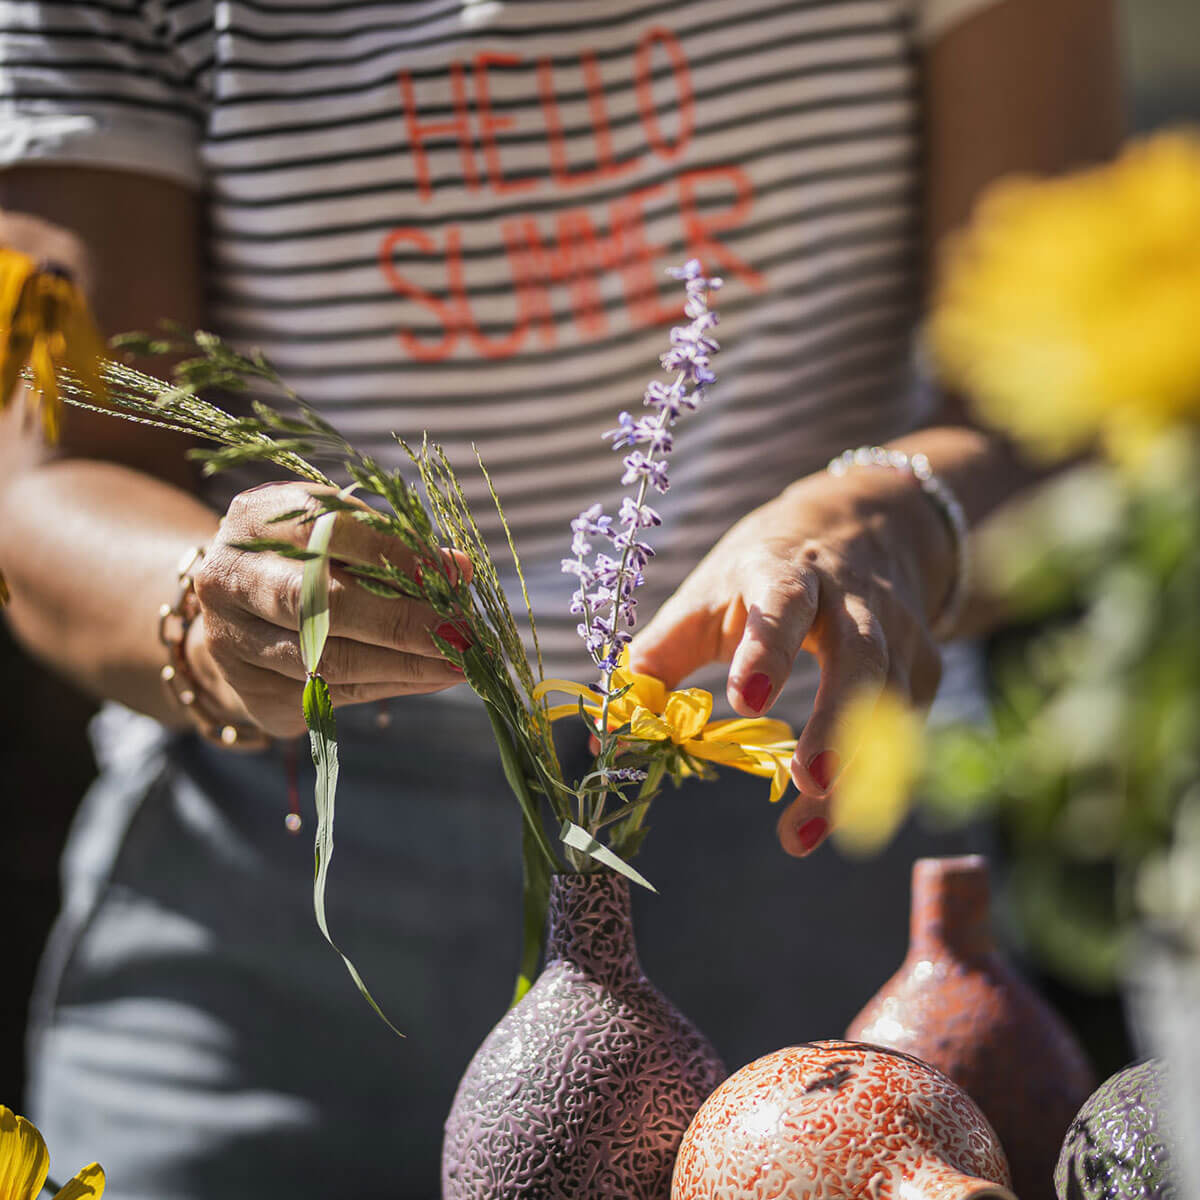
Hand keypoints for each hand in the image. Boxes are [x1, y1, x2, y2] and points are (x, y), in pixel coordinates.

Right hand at [187, 481, 471, 737]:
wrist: (240, 612)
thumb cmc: (309, 562)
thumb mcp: (345, 538)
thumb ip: (395, 549)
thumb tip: (458, 570)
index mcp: (257, 519)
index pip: (330, 532)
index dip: (394, 557)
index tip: (448, 579)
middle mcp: (230, 577)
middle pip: (322, 604)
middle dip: (403, 622)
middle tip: (462, 636)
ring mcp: (231, 639)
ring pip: (328, 660)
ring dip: (404, 665)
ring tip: (459, 664)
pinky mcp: (249, 690)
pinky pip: (330, 695)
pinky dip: (388, 686)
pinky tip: (428, 679)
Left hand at [628, 463, 953, 856]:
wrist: (861, 525)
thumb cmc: (764, 571)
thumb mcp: (709, 594)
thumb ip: (662, 654)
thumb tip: (611, 723)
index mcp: (785, 572)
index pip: (782, 604)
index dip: (766, 650)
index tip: (744, 700)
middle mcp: (851, 598)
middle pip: (859, 656)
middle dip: (837, 721)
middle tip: (810, 783)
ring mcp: (897, 629)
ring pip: (890, 701)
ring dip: (855, 771)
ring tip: (805, 831)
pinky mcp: (923, 663)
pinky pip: (906, 725)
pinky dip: (877, 775)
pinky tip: (839, 817)